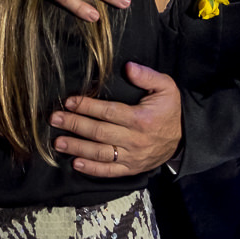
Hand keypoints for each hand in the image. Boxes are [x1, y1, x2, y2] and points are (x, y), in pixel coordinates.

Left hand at [49, 62, 181, 177]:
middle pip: (99, 133)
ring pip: (100, 154)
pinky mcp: (131, 169)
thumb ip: (147, 76)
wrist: (185, 138)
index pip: (108, 112)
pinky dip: (92, 169)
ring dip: (77, 148)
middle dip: (74, 125)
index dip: (87, 107)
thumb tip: (128, 67)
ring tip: (58, 142)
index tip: (69, 102)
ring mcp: (132, 157)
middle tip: (54, 120)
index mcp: (141, 118)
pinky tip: (75, 163)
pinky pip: (109, 171)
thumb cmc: (171, 110)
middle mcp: (135, 140)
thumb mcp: (167, 87)